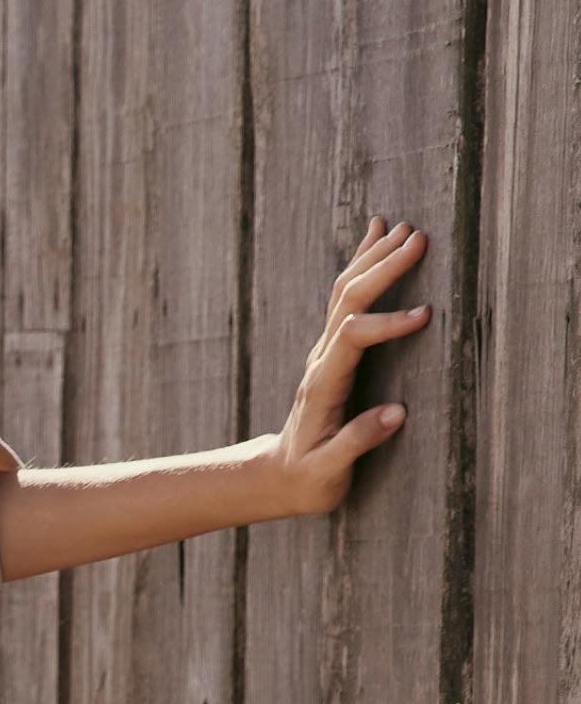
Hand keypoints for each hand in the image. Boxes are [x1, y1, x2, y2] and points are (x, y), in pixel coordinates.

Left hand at [258, 215, 431, 516]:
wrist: (279, 475)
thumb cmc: (308, 477)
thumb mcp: (328, 470)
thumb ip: (357, 442)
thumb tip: (396, 413)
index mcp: (323, 385)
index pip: (353, 339)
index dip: (387, 324)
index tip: (425, 315)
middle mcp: (321, 360)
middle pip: (348, 302)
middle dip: (383, 269)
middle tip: (419, 238)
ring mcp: (324, 351)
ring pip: (346, 294)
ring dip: (373, 259)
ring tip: (402, 226)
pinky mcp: (332, 350)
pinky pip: (347, 300)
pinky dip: (362, 268)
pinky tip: (375, 240)